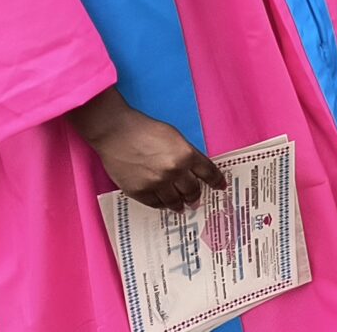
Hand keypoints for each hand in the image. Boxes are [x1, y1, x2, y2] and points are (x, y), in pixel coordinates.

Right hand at [67, 91, 225, 210]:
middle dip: (196, 196)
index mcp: (186, 155)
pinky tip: (164, 203)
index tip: (221, 187)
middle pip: (192, 191)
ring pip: (175, 202)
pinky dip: (162, 205)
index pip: (208, 173)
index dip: (216, 181)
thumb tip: (195, 171)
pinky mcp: (139, 192)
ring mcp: (156, 183)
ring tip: (182, 206)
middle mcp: (174, 171)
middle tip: (196, 199)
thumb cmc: (146, 130)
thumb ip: (187, 154)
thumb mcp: (175, 137)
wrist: (116, 133)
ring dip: (180, 204)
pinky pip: (156, 204)